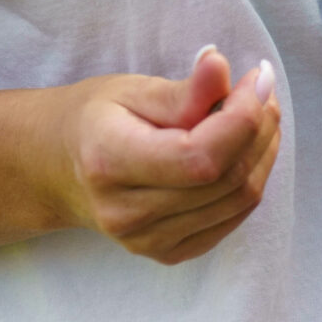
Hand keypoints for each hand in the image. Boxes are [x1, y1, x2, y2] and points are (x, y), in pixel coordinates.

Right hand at [35, 46, 281, 264]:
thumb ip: (182, 90)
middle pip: (225, 178)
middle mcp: (128, 213)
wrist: (58, 170)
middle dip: (259, 129)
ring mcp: (148, 241)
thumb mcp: (130, 91)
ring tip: (258, 114)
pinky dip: (249, 179)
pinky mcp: (168, 253)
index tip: (258, 78)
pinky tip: (244, 149)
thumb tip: (224, 68)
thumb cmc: (95, 121)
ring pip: (238, 200)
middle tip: (262, 91)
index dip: (243, 118)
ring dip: (262, 153)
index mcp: (109, 163)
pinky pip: (232, 219)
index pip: (200, 156)